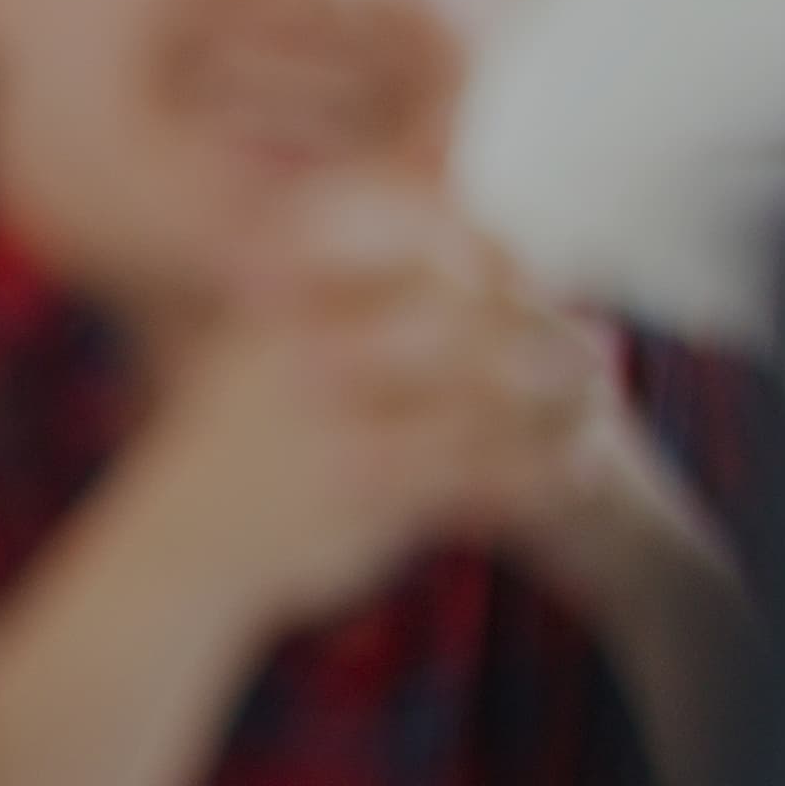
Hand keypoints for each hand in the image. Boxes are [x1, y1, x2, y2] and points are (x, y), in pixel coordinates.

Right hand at [90, 183, 611, 646]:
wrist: (179, 546)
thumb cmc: (240, 443)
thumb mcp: (266, 344)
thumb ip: (337, 294)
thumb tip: (444, 239)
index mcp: (293, 292)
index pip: (418, 244)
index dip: (491, 254)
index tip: (535, 274)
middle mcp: (315, 337)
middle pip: (466, 314)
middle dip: (543, 326)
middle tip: (604, 341)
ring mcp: (339, 410)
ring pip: (485, 391)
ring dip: (558, 399)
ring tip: (605, 407)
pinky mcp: (364, 483)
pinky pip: (479, 468)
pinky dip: (539, 470)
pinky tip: (576, 473)